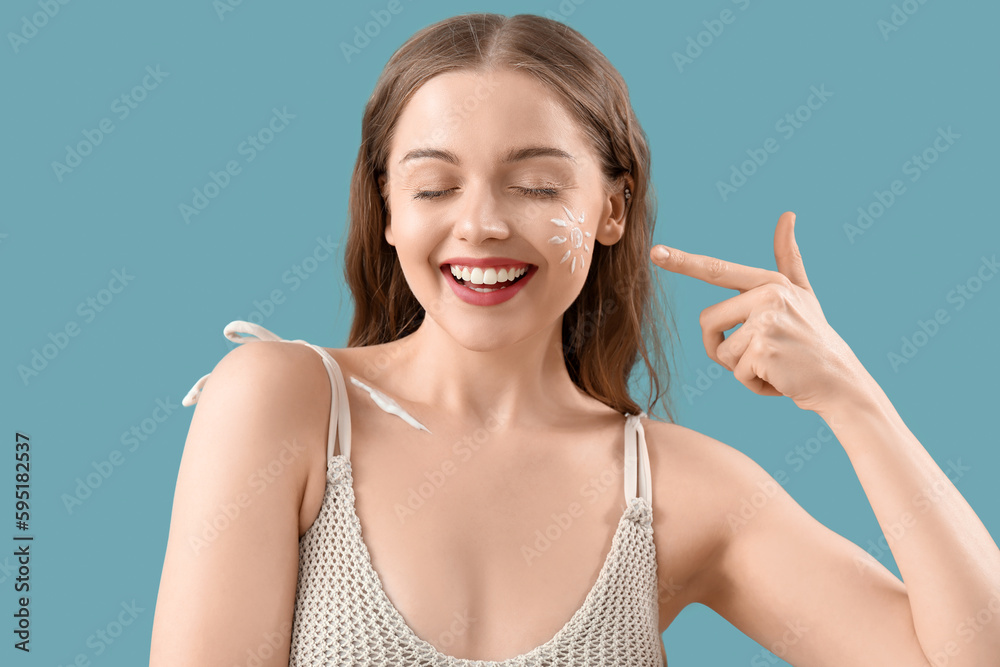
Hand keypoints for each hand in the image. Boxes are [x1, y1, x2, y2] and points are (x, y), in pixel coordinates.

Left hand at [651, 211, 871, 413]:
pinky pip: (735, 372)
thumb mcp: (803, 294)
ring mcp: (766, 322)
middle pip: (708, 322)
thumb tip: (788, 214)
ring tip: (773, 364)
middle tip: (759, 354)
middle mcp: (768, 296)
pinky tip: (779, 378)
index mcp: (770, 282)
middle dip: (722, 346)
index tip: (655, 253)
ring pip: (720, 351)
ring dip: (740, 367)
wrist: (839, 380)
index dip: (683, 262)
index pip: (718, 270)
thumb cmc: (813, 338)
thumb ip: (789, 257)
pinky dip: (753, 383)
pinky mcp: (763, 350)